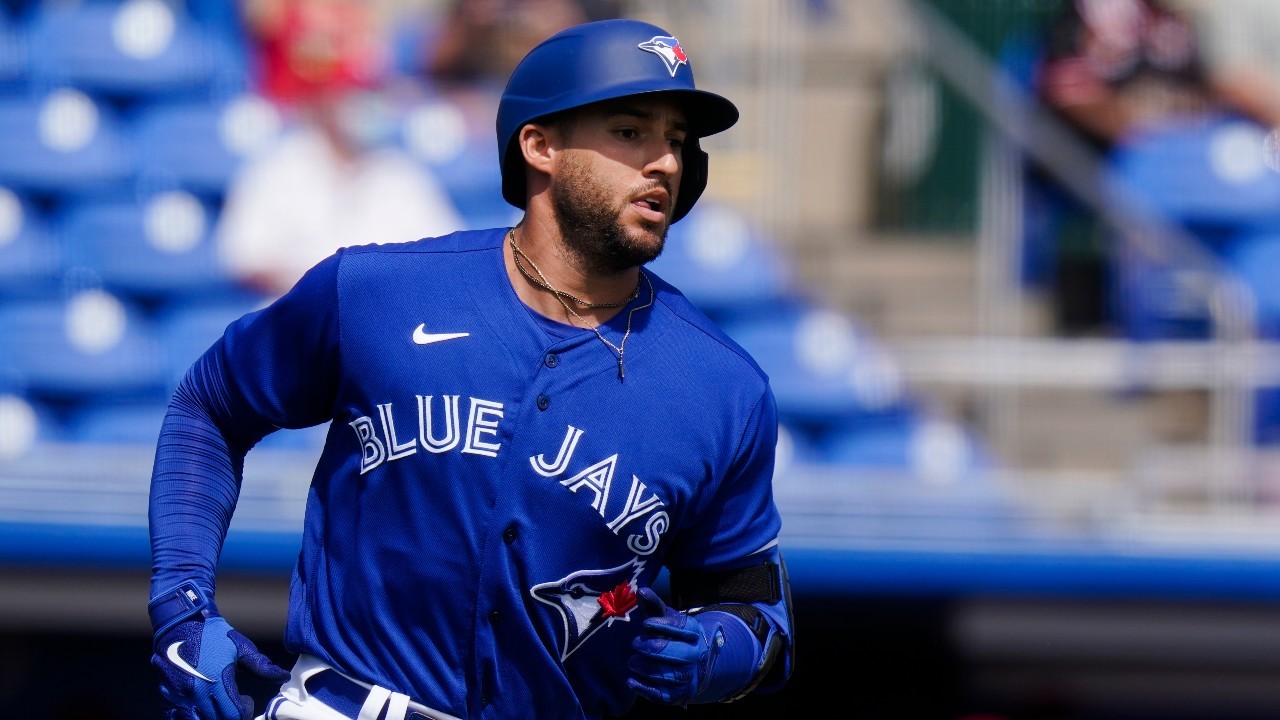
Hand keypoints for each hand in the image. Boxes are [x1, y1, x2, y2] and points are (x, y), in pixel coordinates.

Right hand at [152, 614, 289, 719]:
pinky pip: (175, 718)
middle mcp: (196, 693)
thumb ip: (262, 666)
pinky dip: (189, 717)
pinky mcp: (166, 697)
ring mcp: (178, 697)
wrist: (178, 624)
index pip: (233, 715)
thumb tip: (282, 678)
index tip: (246, 701)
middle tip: (233, 704)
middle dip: (228, 716)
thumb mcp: (241, 647)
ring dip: (209, 717)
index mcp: (216, 681)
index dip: (244, 712)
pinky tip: (199, 708)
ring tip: (217, 706)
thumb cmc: (212, 634)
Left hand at [627, 587, 716, 705]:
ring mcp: (689, 676)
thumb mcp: (664, 619)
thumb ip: (653, 606)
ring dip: (649, 669)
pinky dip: (646, 689)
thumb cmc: (671, 636)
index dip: (664, 625)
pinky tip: (631, 681)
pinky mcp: (679, 695)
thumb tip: (641, 590)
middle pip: (680, 654)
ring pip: (672, 676)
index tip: (646, 623)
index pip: (683, 627)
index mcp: (694, 632)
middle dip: (655, 648)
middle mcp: (695, 654)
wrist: (690, 665)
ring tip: (632, 662)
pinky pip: (664, 695)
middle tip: (635, 643)